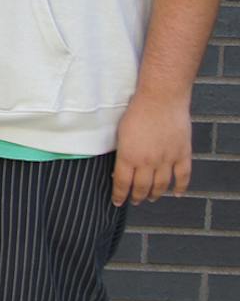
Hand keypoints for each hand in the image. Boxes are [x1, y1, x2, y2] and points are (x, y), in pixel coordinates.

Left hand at [112, 89, 191, 204]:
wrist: (161, 99)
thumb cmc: (137, 112)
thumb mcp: (120, 134)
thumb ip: (121, 153)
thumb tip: (118, 169)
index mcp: (128, 157)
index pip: (122, 183)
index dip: (119, 195)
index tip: (117, 202)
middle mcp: (148, 162)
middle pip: (142, 188)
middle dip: (137, 197)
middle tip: (134, 201)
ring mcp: (167, 159)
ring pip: (161, 185)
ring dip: (155, 194)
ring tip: (151, 198)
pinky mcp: (182, 153)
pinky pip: (183, 176)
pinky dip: (180, 187)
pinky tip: (176, 193)